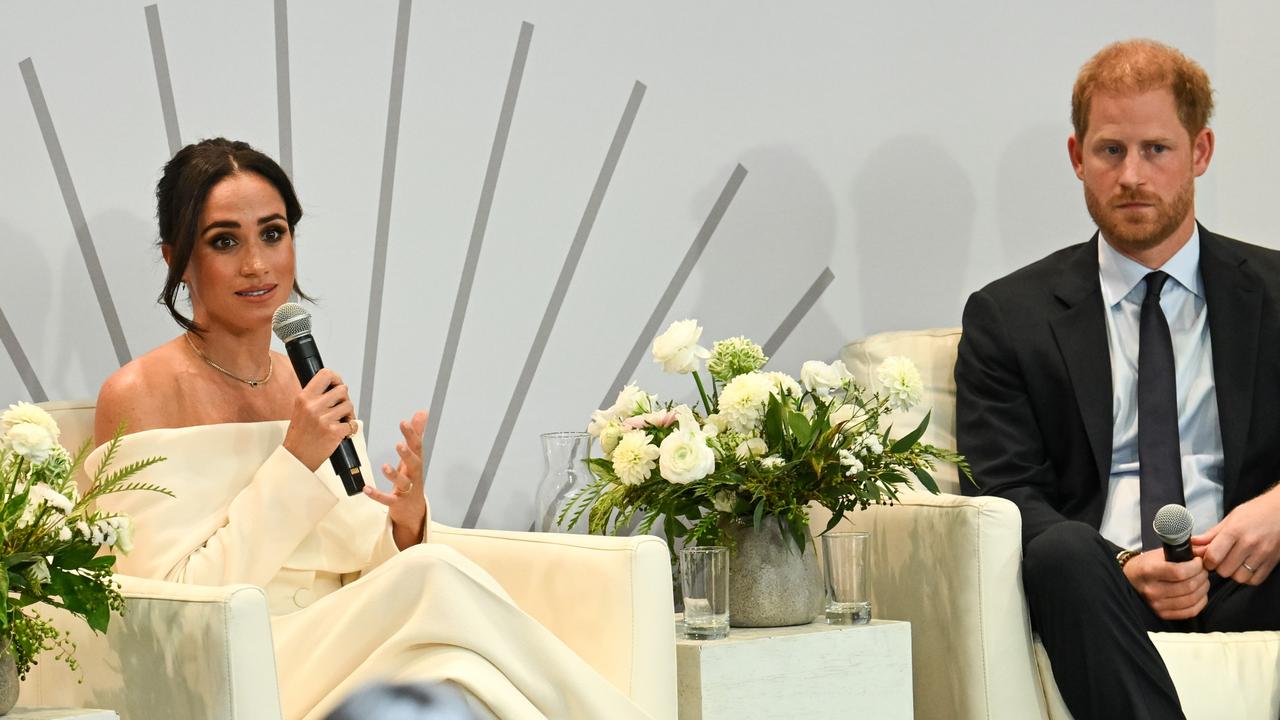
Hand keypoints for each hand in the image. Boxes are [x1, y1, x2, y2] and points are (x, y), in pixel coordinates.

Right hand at [283, 369, 356, 470]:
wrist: (297, 457)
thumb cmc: (300, 435)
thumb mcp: (300, 409)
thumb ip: (315, 396)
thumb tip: (334, 385)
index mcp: (304, 398)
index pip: (325, 375)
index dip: (336, 378)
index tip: (337, 384)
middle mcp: (313, 406)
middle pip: (342, 390)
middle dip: (344, 398)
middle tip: (339, 407)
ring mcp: (324, 419)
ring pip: (349, 406)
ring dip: (348, 414)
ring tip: (339, 420)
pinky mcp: (334, 431)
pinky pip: (352, 423)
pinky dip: (351, 428)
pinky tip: (342, 431)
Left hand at [362, 411, 428, 549]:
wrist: (414, 509)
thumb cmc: (412, 477)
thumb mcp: (414, 455)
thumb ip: (416, 434)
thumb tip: (422, 412)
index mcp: (416, 463)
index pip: (416, 447)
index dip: (411, 434)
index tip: (403, 422)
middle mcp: (413, 476)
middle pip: (414, 464)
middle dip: (407, 454)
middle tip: (399, 444)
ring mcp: (406, 490)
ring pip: (402, 483)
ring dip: (394, 475)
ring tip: (384, 467)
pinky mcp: (397, 502)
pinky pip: (388, 499)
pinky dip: (377, 495)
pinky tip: (366, 488)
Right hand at [1122, 549, 1208, 620]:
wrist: (1130, 579)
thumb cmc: (1145, 565)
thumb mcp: (1158, 554)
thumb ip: (1180, 553)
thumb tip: (1202, 553)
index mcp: (1149, 571)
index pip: (1179, 572)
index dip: (1195, 566)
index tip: (1198, 561)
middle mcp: (1152, 590)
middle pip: (1188, 586)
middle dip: (1202, 576)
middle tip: (1203, 570)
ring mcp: (1157, 604)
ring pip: (1192, 599)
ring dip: (1203, 588)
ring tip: (1202, 580)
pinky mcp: (1162, 614)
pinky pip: (1190, 611)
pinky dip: (1200, 602)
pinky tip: (1199, 594)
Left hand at [1191, 486, 1279, 584]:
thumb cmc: (1256, 512)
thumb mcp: (1230, 518)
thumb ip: (1211, 535)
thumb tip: (1194, 545)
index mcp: (1234, 531)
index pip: (1213, 556)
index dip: (1206, 561)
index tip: (1206, 559)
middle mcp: (1249, 544)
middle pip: (1224, 570)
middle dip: (1218, 567)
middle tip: (1221, 560)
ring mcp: (1262, 554)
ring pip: (1239, 577)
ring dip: (1233, 573)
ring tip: (1234, 563)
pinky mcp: (1272, 562)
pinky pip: (1255, 580)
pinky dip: (1247, 577)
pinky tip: (1245, 567)